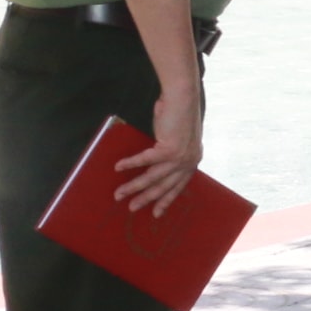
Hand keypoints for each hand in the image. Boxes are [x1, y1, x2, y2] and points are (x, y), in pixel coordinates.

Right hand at [115, 80, 202, 215]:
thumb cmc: (177, 114)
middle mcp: (189, 161)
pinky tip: (118, 167)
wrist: (182, 97)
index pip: (178, 186)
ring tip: (119, 194)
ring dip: (134, 186)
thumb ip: (167, 152)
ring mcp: (180, 156)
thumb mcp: (176, 138)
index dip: (166, 200)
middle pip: (164, 186)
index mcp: (192, 160)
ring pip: (153, 177)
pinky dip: (130, 163)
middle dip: (146, 199)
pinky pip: (145, 160)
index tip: (156, 213)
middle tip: (131, 208)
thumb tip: (150, 164)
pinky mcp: (169, 148)